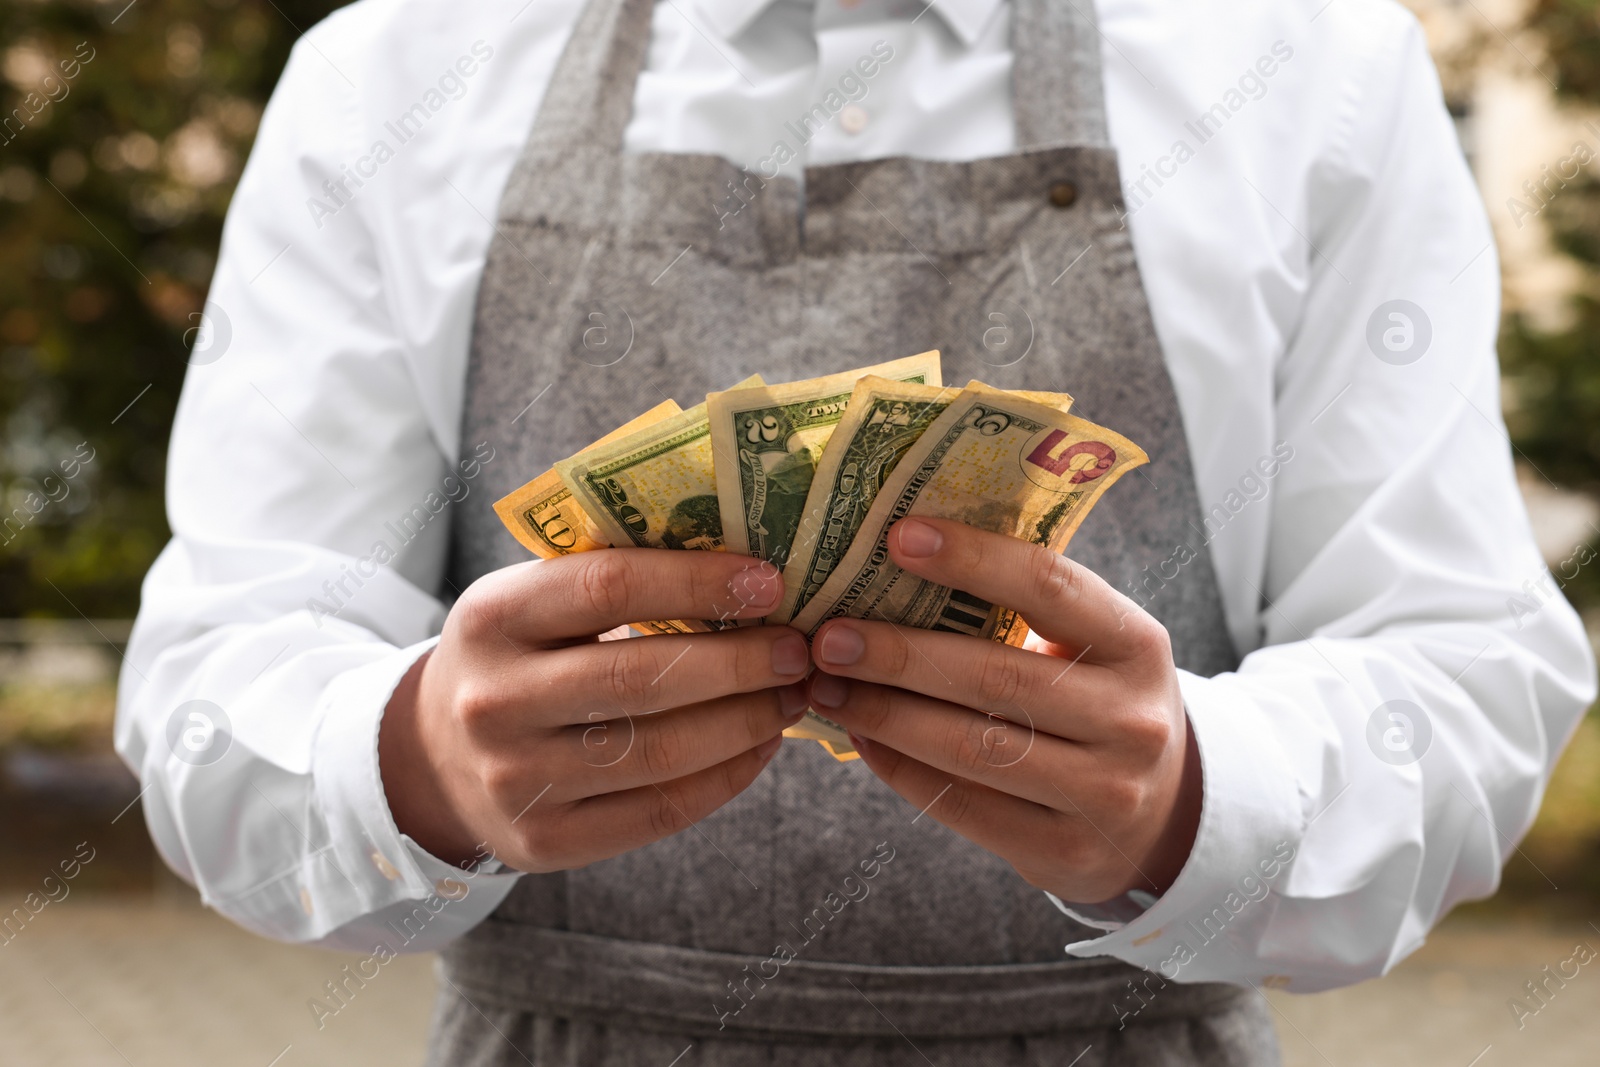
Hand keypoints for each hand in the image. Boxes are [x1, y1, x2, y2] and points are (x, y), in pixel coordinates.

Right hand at [380, 551, 808, 869]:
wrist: (436, 756)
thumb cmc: (519, 655)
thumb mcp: (533, 599)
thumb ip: (613, 576)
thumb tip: (746, 563)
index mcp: (492, 617)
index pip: (607, 586)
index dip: (698, 581)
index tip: (770, 582)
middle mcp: (494, 700)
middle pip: (642, 676)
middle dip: (740, 661)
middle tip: (799, 648)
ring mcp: (516, 779)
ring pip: (660, 752)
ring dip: (746, 722)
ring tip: (792, 696)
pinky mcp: (544, 841)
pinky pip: (659, 811)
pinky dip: (727, 778)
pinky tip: (761, 745)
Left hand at [805, 517, 1200, 903]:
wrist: (1160, 814)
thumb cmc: (1096, 702)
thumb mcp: (1093, 647)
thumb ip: (1023, 608)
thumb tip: (900, 555)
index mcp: (1137, 643)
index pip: (1049, 586)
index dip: (972, 558)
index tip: (898, 537)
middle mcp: (1131, 718)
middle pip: (995, 676)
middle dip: (900, 654)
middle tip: (829, 637)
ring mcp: (1105, 792)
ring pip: (972, 747)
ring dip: (886, 715)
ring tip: (828, 688)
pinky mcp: (1065, 852)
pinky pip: (963, 805)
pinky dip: (900, 768)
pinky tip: (860, 737)